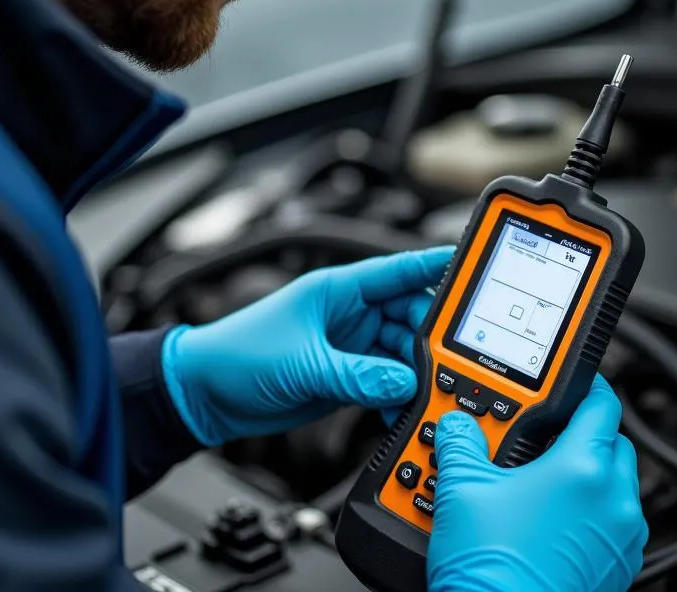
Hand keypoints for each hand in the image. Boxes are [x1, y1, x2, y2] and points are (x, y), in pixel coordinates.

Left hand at [161, 247, 452, 445]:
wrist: (205, 396)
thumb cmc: (238, 354)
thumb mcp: (304, 363)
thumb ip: (357, 374)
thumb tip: (404, 381)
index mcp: (338, 290)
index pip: (396, 270)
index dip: (433, 266)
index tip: (472, 265)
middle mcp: (349, 315)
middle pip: (408, 318)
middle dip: (432, 338)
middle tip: (454, 359)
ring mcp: (349, 347)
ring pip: (401, 355)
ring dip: (417, 374)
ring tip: (430, 392)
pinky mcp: (344, 378)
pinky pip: (384, 384)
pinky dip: (397, 397)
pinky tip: (405, 411)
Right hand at [429, 375, 647, 591]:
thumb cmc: (491, 571)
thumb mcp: (461, 488)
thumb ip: (460, 440)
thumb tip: (456, 424)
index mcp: (584, 469)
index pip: (603, 403)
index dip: (584, 385)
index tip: (568, 381)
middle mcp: (616, 502)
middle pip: (613, 441)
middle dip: (581, 430)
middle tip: (541, 432)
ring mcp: (622, 541)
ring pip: (618, 485)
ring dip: (588, 473)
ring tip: (541, 477)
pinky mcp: (617, 571)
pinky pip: (614, 524)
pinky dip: (591, 512)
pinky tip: (549, 517)